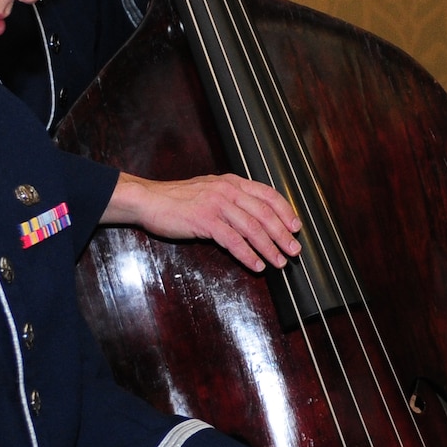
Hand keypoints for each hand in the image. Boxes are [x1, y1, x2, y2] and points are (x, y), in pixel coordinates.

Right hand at [102, 172, 301, 270]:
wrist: (149, 200)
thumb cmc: (178, 199)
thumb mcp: (210, 190)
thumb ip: (231, 198)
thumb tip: (254, 216)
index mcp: (232, 182)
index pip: (268, 194)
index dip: (285, 211)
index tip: (296, 226)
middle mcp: (228, 190)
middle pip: (264, 213)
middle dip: (283, 234)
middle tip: (294, 250)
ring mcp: (217, 205)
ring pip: (252, 228)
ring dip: (269, 248)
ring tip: (279, 262)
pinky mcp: (205, 221)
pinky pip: (233, 241)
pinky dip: (248, 255)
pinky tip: (257, 265)